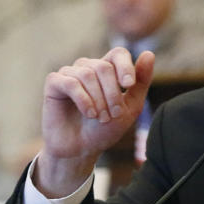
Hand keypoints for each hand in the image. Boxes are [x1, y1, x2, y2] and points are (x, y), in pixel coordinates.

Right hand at [34, 47, 153, 196]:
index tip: (129, 85)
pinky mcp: (54, 83)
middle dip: (112, 93)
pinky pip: (70, 83)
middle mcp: (88, 67)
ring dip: (98, 99)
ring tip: (100, 117)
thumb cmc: (105, 129)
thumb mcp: (130, 107)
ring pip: (87, 74)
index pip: (118, 53)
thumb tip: (149, 53)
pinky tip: (88, 113)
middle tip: (113, 115)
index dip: (125, 66)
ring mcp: (70, 73)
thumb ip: (141, 82)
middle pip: (104, 67)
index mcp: (107, 70)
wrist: (80, 150)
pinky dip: (82, 99)